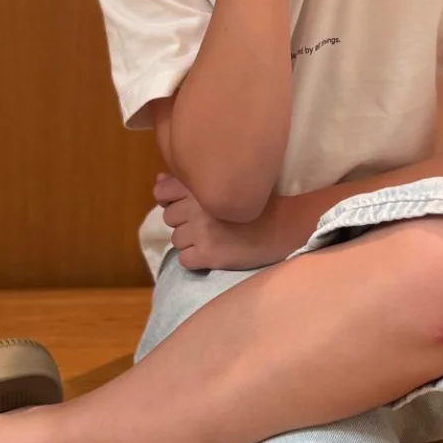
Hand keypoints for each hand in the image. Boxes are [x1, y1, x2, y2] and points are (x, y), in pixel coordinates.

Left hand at [153, 173, 306, 270]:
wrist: (284, 226)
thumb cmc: (257, 202)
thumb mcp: (226, 184)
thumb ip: (189, 183)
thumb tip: (158, 182)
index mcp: (201, 184)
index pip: (163, 192)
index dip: (171, 199)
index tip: (189, 204)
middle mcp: (197, 206)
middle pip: (169, 218)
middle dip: (184, 221)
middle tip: (210, 222)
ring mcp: (201, 231)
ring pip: (176, 240)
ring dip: (191, 241)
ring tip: (216, 237)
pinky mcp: (207, 254)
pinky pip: (185, 260)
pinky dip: (196, 259)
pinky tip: (215, 252)